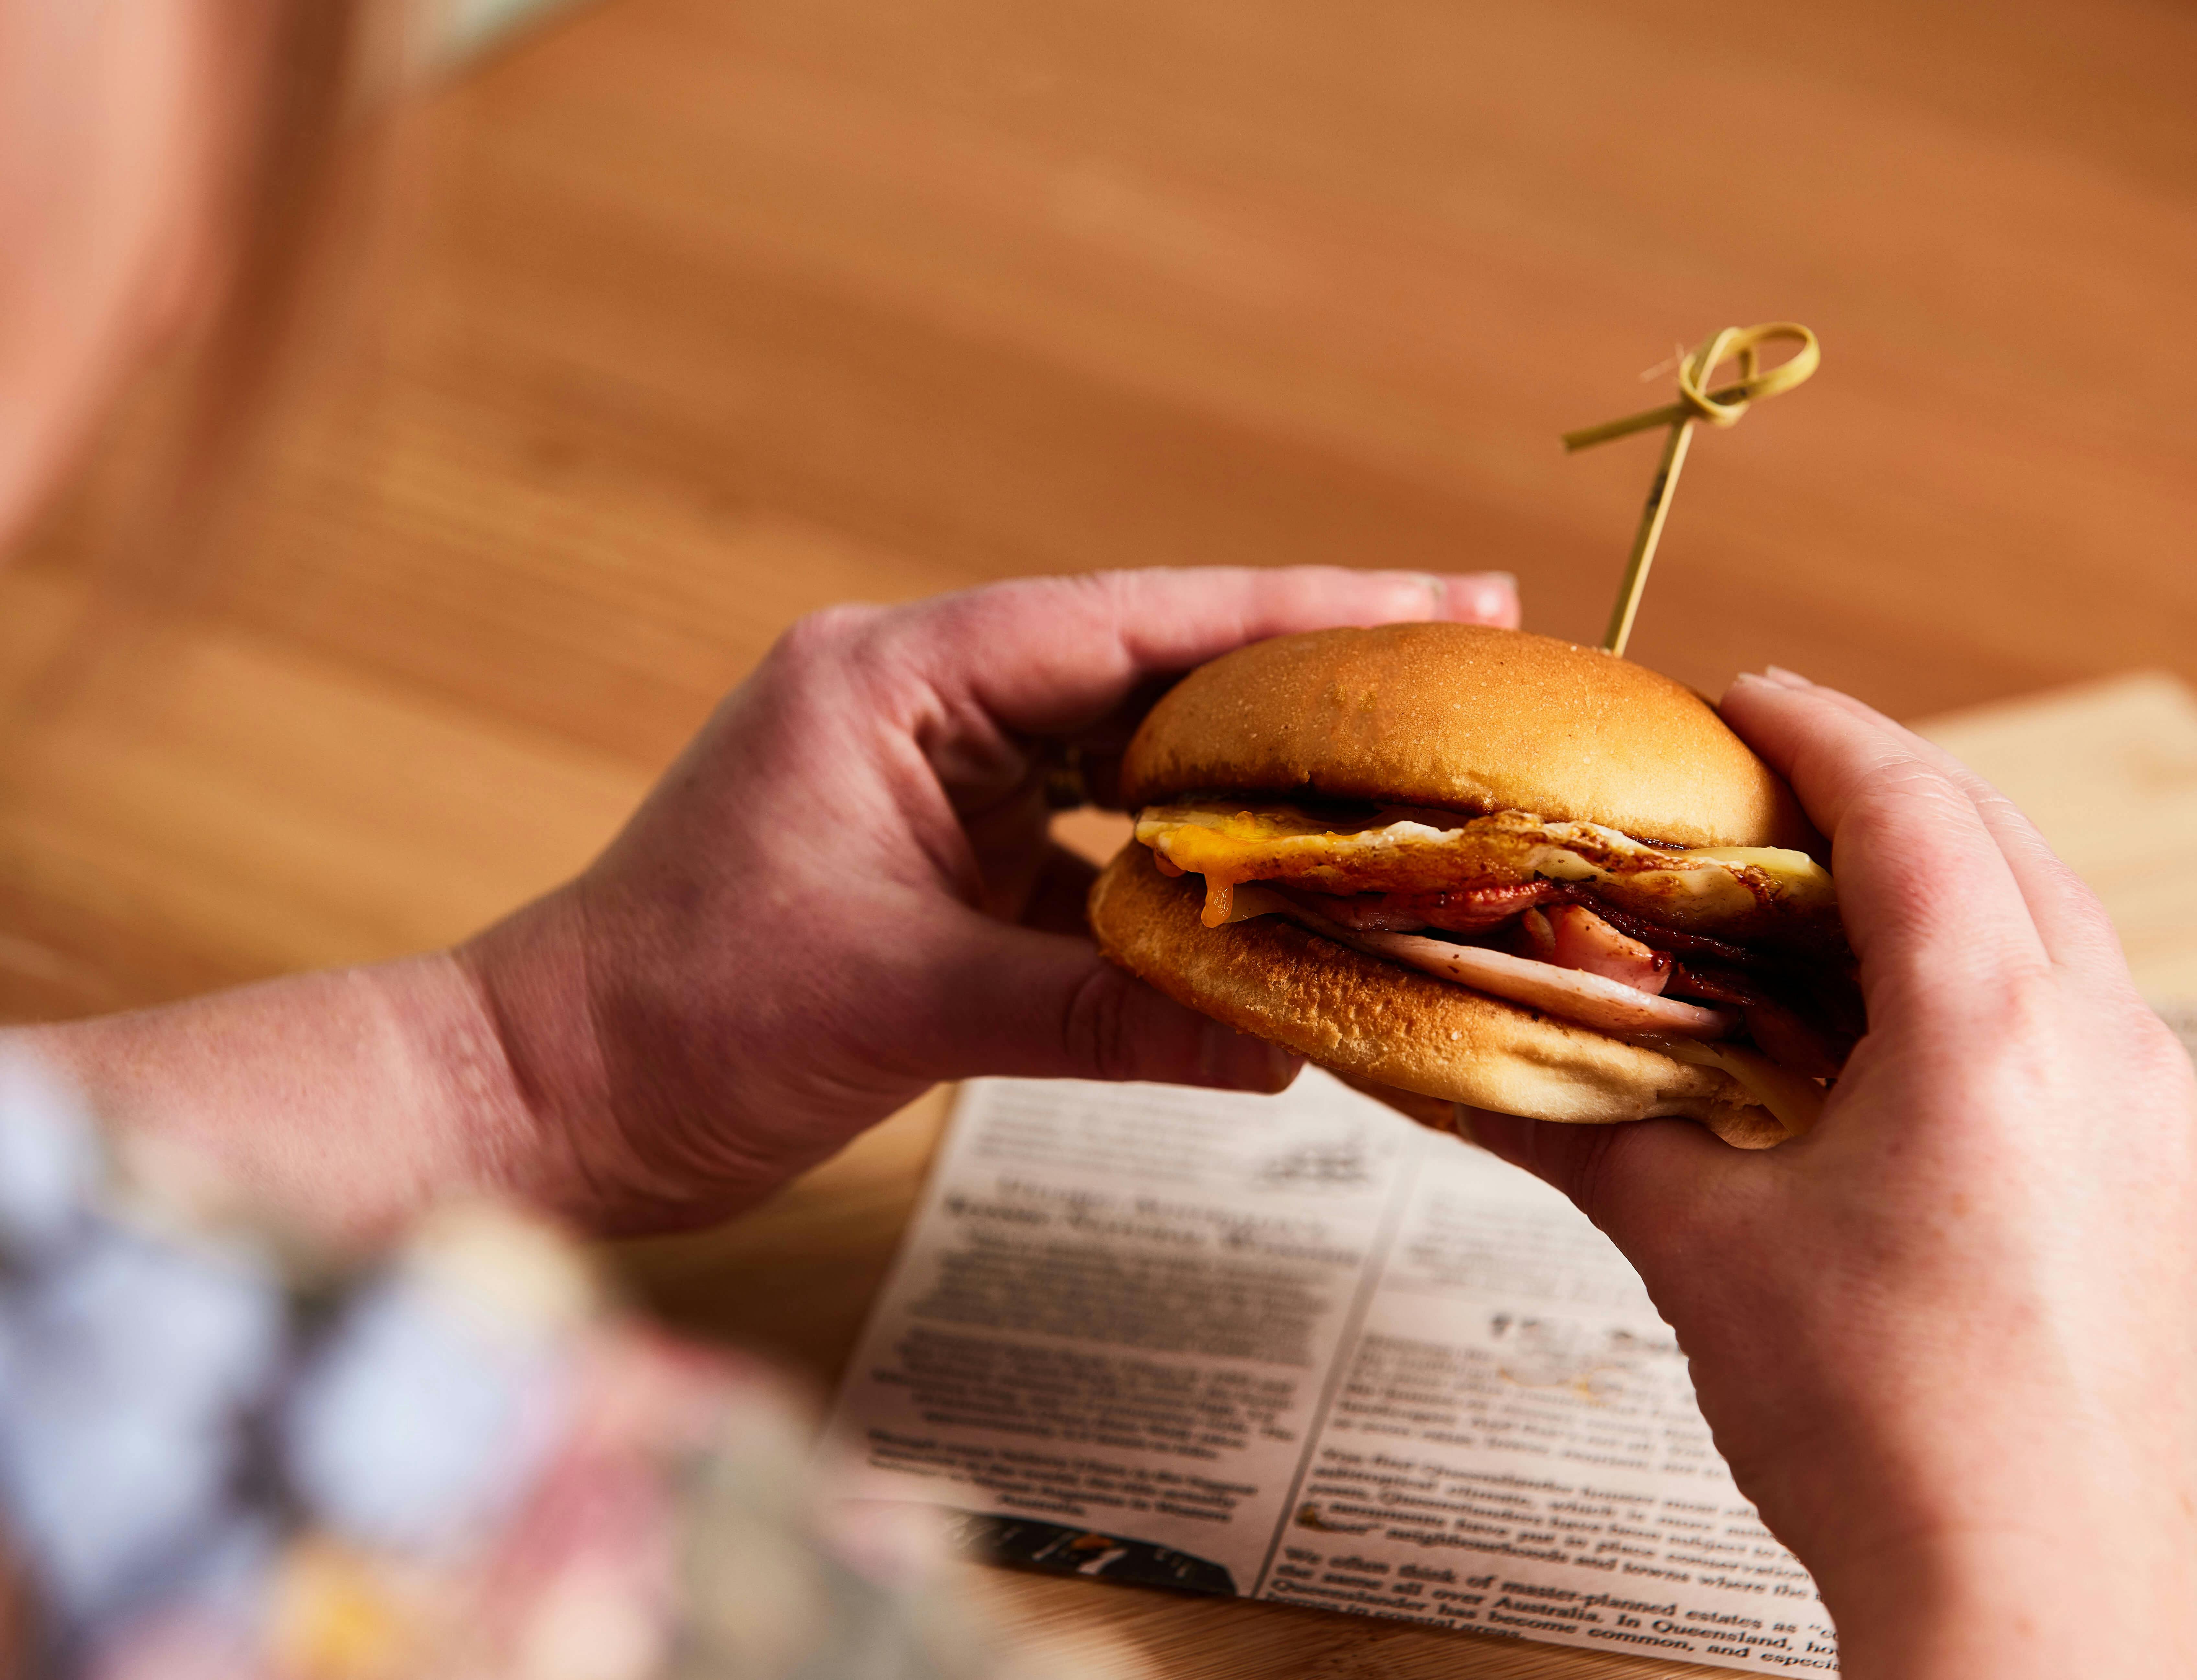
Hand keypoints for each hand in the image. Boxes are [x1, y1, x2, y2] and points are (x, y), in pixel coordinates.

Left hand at [465, 567, 1518, 1232]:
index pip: (1135, 624)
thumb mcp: (900, 1008)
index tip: (1440, 602)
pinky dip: (1177, 868)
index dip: (1298, 615)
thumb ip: (1099, 1017)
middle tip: (1468, 667)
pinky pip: (1090, 842)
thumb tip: (1287, 1042)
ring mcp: (931, 778)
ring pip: (1129, 755)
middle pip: (1150, 671)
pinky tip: (1274, 889)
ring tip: (1400, 773)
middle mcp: (920, 703)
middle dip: (1302, 679)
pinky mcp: (937, 855)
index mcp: (895, 679)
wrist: (549, 1097)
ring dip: (1249, 776)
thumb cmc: (675, 1027)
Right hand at [1458, 670, 2196, 1676]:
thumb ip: (1588, 1134)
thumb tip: (1461, 1070)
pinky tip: (1933, 1046)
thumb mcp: (1702, 1256)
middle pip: (2003, 843)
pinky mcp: (2183, 1195)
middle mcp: (2110, 1045)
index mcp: (1992, 1026)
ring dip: (1959, 887)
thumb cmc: (1876, 1432)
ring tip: (1846, 907)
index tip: (1748, 698)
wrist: (2029, 1609)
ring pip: (2067, 933)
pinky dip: (2015, 986)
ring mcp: (2168, 1123)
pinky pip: (2104, 1030)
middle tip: (1780, 785)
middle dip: (1890, 789)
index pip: (1908, 805)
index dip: (1819, 729)